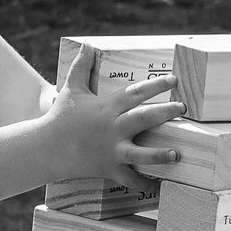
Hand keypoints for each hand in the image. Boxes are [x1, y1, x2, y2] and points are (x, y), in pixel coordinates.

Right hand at [43, 51, 182, 188]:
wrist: (46, 148)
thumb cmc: (61, 117)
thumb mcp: (71, 89)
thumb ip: (82, 67)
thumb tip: (87, 45)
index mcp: (107, 108)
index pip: (135, 93)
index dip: (155, 85)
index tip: (173, 80)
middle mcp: (113, 129)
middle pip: (143, 119)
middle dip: (165, 113)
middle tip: (183, 108)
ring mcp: (112, 151)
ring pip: (140, 154)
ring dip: (160, 155)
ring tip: (177, 154)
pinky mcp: (110, 169)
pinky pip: (130, 180)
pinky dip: (144, 185)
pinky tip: (159, 186)